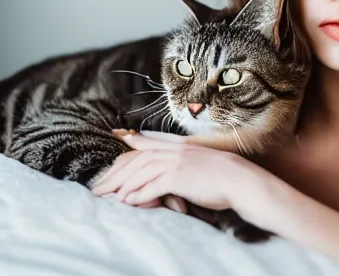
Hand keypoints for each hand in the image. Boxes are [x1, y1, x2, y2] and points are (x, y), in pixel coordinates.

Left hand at [91, 131, 253, 211]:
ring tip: (107, 198)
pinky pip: (152, 186)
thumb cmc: (223, 176)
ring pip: (140, 171)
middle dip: (116, 173)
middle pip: (137, 159)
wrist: (240, 179)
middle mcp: (175, 152)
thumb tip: (169, 176)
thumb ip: (182, 167)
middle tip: (99, 185)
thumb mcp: (200, 164)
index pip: (149, 143)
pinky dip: (137, 195)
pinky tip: (127, 202)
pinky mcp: (179, 177)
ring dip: (122, 186)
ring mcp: (176, 163)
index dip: (132, 141)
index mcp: (180, 148)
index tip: (118, 137)